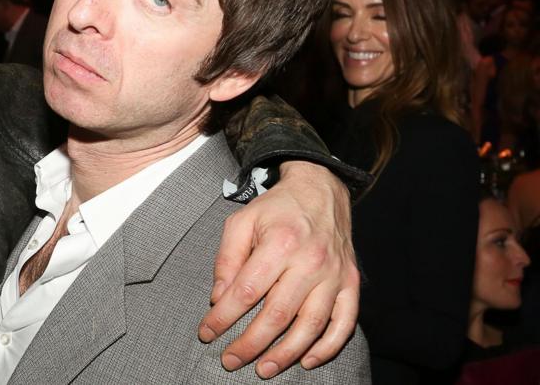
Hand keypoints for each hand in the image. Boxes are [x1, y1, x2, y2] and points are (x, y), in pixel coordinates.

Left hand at [198, 161, 359, 377]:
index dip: (224, 317)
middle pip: (278, 315)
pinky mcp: (350, 283)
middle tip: (230, 361)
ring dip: (286, 354)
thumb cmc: (276, 209)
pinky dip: (328, 347)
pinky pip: (344, 323)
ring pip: (310, 325)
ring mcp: (335, 275)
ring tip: (263, 369)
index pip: (246, 291)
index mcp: (280, 243)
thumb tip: (219, 299)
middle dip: (250, 344)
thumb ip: (227, 259)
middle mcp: (311, 262)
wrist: (321, 190)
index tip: (207, 333)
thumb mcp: (241, 221)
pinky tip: (307, 361)